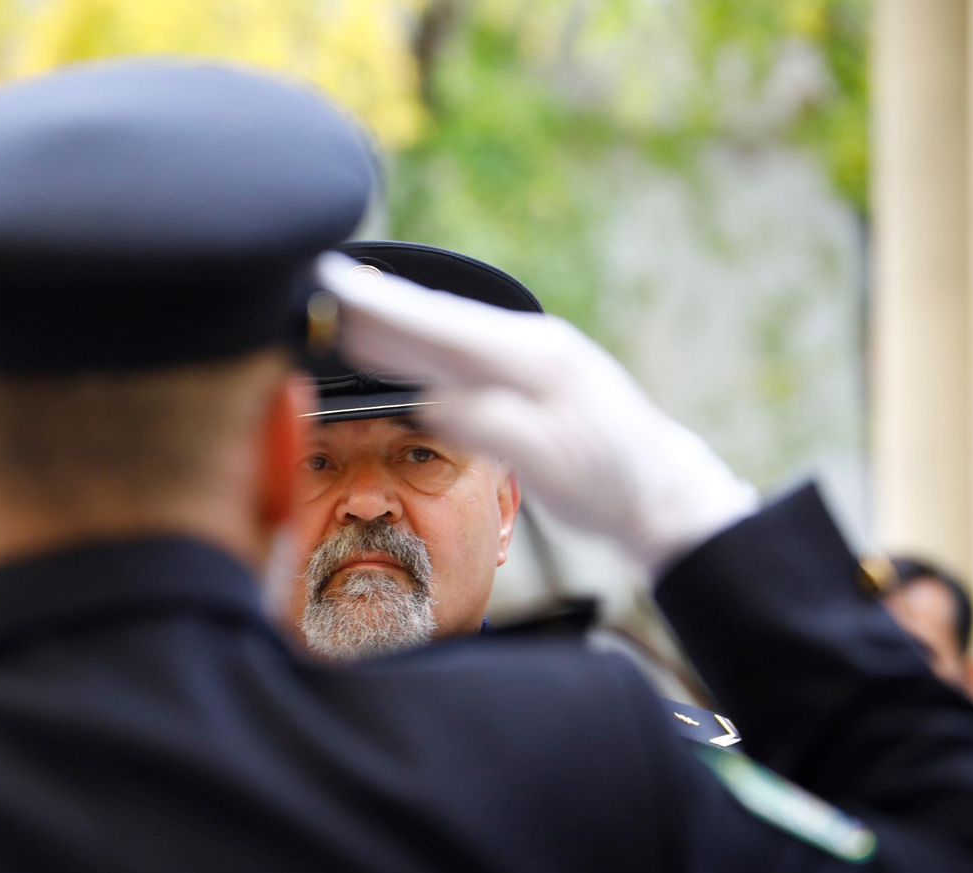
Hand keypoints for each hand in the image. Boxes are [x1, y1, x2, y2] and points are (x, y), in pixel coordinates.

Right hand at [316, 252, 756, 571]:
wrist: (658, 490)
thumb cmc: (612, 480)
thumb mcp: (554, 461)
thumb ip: (494, 428)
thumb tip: (435, 405)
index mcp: (530, 359)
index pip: (442, 328)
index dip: (385, 307)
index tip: (336, 283)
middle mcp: (522, 349)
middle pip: (433, 323)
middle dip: (373, 303)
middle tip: (314, 281)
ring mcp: (519, 364)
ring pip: (438, 339)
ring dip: (385, 323)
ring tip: (333, 307)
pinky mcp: (515, 384)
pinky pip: (450, 361)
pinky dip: (410, 351)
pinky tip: (382, 348)